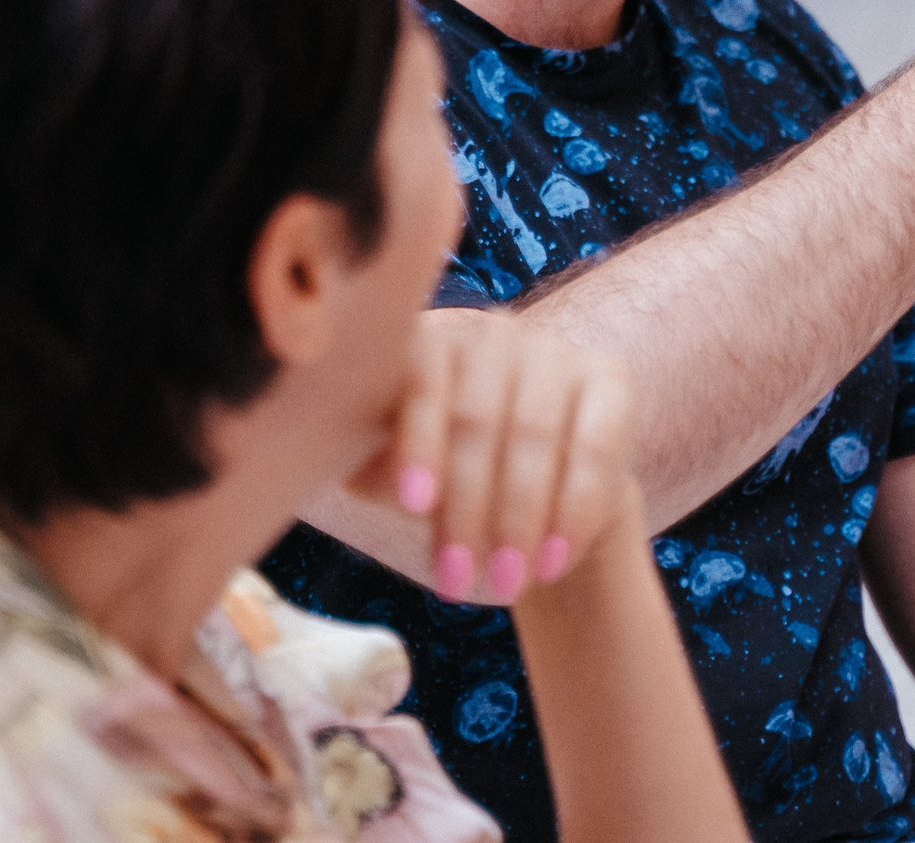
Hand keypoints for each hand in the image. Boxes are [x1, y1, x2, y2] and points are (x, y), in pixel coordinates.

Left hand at [347, 308, 634, 607]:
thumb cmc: (440, 483)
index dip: (418, 439)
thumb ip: (360, 463)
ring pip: (533, 433)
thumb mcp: (390, 476)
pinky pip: (594, 444)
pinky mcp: (609, 379)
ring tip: (505, 583)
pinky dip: (574, 507)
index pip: (417, 378)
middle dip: (467, 509)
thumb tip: (305, 462)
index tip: (414, 506)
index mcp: (426, 342)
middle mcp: (490, 331)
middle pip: (477, 417)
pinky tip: (555, 558)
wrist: (533, 500)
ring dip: (519, 517)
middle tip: (457, 584)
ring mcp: (553, 350)